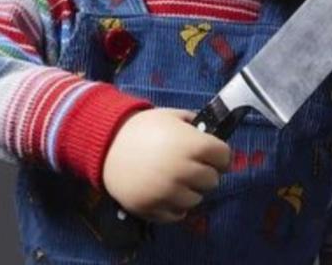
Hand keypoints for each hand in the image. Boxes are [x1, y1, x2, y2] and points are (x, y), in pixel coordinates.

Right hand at [102, 108, 231, 222]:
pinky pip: (178, 214)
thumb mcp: (172, 116)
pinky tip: (168, 192)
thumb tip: (211, 132)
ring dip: (192, 190)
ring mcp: (168, 193)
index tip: (215, 155)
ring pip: (197, 199)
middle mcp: (183, 171)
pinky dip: (177, 205)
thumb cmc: (142, 127)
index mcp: (191, 145)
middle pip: (213, 180)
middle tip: (195, 166)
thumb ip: (194, 123)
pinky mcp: (153, 209)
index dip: (221, 155)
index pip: (224, 156)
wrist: (107, 144)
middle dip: (207, 172)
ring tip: (178, 178)